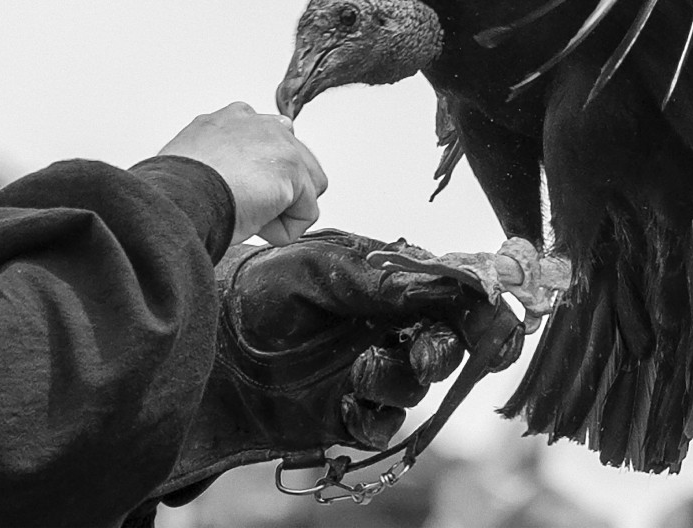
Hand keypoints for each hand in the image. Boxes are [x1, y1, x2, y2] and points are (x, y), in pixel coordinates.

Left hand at [154, 231, 523, 501]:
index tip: (488, 304)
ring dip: (402, 376)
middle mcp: (383, 328)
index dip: (472, 300)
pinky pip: (379, 423)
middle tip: (431, 348)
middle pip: (442, 342)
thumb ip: (379, 280)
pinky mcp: (343, 414)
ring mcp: (365, 372)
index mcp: (384, 285)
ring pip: (415, 384)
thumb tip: (441, 283)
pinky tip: (353, 394)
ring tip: (368, 365)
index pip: (444, 293)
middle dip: (448, 346)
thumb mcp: (318, 269)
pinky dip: (375, 412)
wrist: (203, 338)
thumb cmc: (258, 289)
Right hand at [160, 103, 326, 245]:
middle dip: (278, 191)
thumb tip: (229, 180)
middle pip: (294, 163)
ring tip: (250, 216)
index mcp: (234, 117)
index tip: (236, 191)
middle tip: (243, 207)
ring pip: (307, 187)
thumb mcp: (194, 159)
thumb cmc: (175, 187)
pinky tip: (255, 226)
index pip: (269, 143)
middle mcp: (261, 123)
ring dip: (284, 209)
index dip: (259, 177)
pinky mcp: (293, 171)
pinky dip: (284, 230)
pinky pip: (306, 213)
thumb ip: (220, 157)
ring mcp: (281, 144)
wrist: (177, 196)